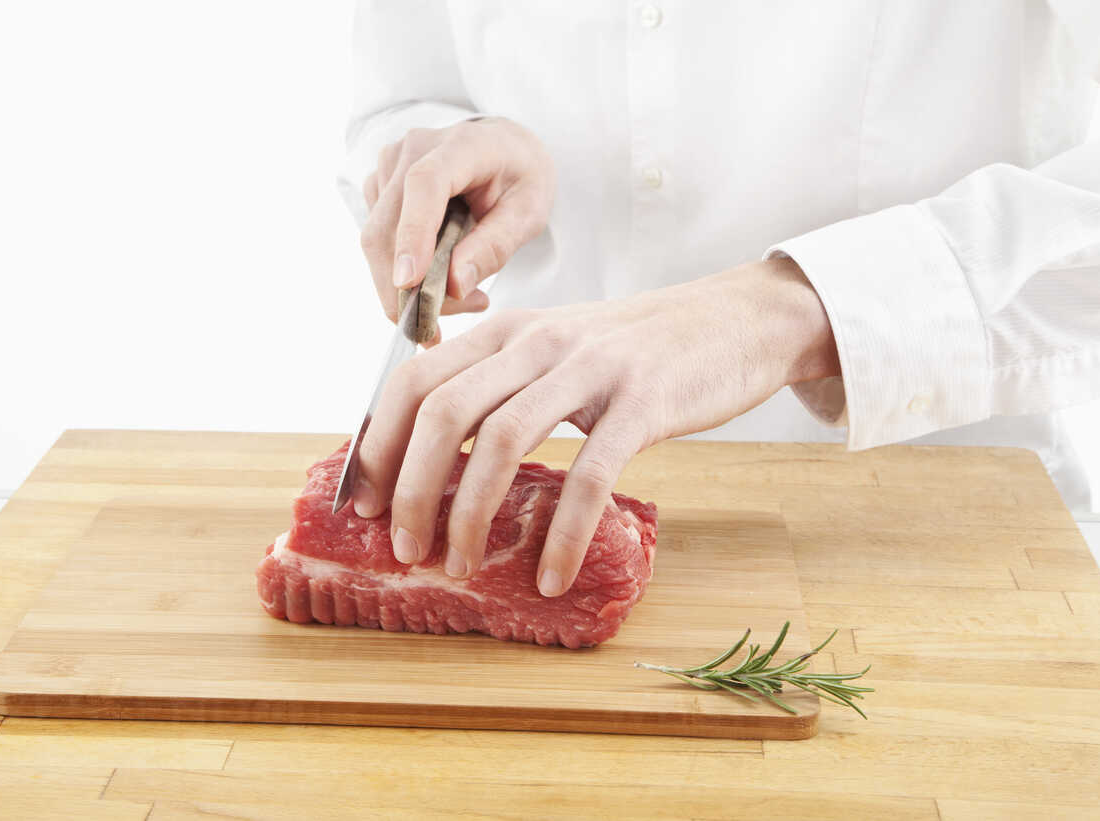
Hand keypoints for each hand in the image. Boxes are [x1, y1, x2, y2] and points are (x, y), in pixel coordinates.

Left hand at [352, 257, 840, 595]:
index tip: (363, 499)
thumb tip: (435, 450)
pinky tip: (551, 575)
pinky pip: (588, 475)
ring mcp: (590, 368)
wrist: (736, 320)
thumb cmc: (636, 350)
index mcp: (507, 330)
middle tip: (403, 547)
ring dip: (469, 514)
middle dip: (410, 488)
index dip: (377, 441)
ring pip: (502, 441)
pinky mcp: (643, 403)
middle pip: (443, 411)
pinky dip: (562, 533)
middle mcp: (537, 341)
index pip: (413, 379)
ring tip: (459, 566)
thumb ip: (501, 383)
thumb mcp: (556, 350)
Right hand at [360, 117, 555, 331]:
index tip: (408, 283)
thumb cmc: (520, 177)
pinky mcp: (378, 188)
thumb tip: (455, 285)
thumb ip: (495, 246)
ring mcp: (388, 168)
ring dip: (405, 288)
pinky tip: (439, 278)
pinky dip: (402, 275)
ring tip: (459, 300)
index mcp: (460, 146)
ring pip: (377, 243)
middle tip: (436, 333)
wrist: (502, 149)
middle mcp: (413, 150)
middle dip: (404, 291)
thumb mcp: (529, 212)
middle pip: (386, 227)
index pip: (424, 186)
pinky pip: (379, 243)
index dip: (412, 234)